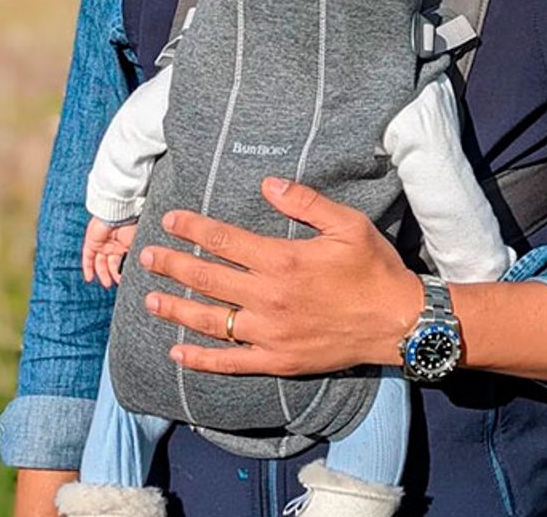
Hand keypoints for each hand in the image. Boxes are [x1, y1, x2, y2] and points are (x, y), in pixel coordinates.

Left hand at [81, 217, 137, 288]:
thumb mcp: (137, 245)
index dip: (124, 272)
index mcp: (126, 244)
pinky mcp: (92, 242)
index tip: (127, 281)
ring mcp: (102, 243)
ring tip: (107, 284)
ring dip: (103, 274)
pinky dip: (88, 268)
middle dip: (114, 274)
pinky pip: (88, 257)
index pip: (124, 261)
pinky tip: (89, 279)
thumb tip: (138, 272)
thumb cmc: (131, 226)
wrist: (118, 214)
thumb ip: (135, 258)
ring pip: (101, 262)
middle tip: (117, 283)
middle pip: (112, 264)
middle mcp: (114, 245)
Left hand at [138, 177, 419, 375]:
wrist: (401, 323)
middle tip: (145, 256)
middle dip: (172, 265)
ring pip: (211, 320)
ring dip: (176, 309)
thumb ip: (305, 202)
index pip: (223, 241)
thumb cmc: (375, 269)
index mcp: (282, 260)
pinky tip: (176, 353)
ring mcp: (270, 333)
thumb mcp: (347, 224)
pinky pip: (231, 363)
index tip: (169, 220)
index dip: (192, 229)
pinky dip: (201, 360)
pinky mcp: (278, 360)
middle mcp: (269, 297)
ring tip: (149, 299)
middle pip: (207, 278)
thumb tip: (266, 184)